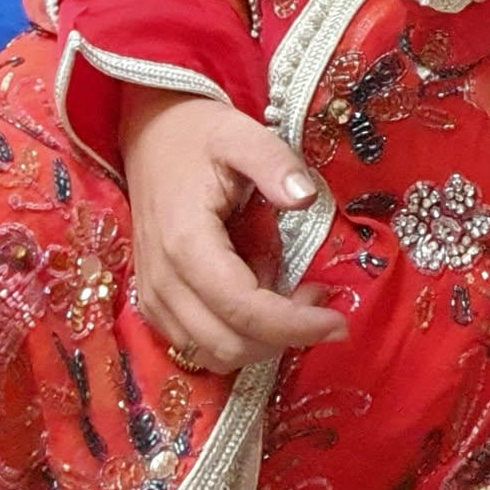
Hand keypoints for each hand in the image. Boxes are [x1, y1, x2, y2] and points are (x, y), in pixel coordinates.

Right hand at [121, 88, 346, 374]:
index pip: (243, 309)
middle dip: (283, 336)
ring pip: (212, 354)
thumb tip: (306, 198)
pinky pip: (196, 344)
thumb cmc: (200, 135)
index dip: (294, 325)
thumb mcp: (242, 134)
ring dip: (260, 342)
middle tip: (319, 299)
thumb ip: (275, 163)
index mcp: (187, 243)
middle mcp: (164, 281)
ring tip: (293, 297)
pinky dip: (236, 336)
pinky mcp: (154, 303)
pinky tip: (259, 296)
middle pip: (228, 344)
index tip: (337, 321)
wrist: (152, 135)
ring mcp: (154, 297)